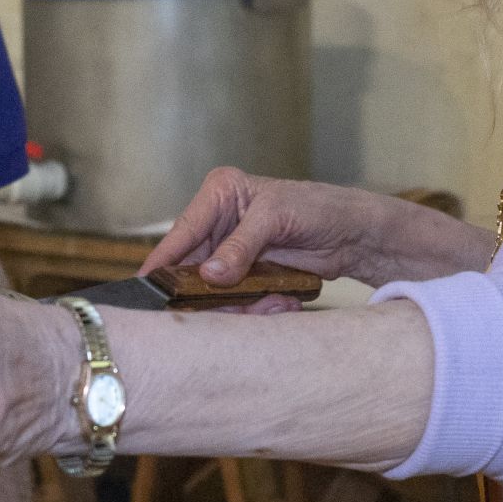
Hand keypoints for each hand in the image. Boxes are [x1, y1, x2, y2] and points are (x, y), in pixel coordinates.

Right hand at [141, 168, 395, 294]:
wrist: (354, 234)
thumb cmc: (319, 208)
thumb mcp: (277, 218)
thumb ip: (241, 245)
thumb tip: (210, 274)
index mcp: (220, 193)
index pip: (183, 230)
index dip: (164, 260)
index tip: (148, 286)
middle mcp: (219, 223)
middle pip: (193, 268)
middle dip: (211, 293)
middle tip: (234, 306)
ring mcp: (232, 253)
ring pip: (213, 292)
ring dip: (240, 304)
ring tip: (274, 301)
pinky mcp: (247, 276)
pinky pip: (236, 302)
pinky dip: (255, 308)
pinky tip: (281, 301)